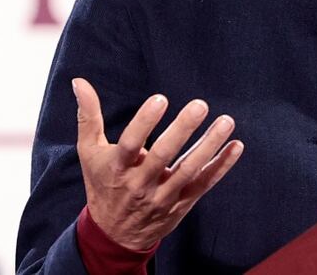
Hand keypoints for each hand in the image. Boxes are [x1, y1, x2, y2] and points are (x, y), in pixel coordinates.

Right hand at [72, 77, 244, 250]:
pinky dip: (221, 166)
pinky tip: (236, 146)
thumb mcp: (89, 152)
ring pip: (188, 170)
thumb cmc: (103, 183)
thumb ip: (88, 116)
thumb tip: (79, 81)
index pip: (130, 143)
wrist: (114, 235)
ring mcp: (163, 195)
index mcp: (118, 167)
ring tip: (226, 121)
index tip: (160, 98)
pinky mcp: (181, 203)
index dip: (144, 122)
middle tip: (200, 105)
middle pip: (163, 156)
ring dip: (209, 146)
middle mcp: (140, 184)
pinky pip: (204, 184)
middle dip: (182, 130)